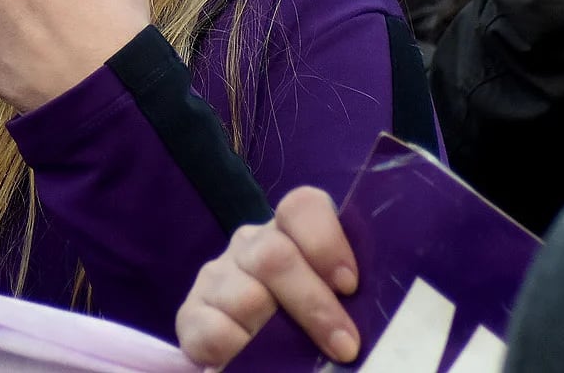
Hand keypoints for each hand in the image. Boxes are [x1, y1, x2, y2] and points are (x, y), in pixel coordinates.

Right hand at [175, 187, 360, 367]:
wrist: (255, 357)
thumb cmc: (308, 327)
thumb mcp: (335, 303)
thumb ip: (347, 295)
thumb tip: (373, 313)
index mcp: (289, 234)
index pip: (302, 206)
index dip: (326, 242)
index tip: (349, 286)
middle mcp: (250, 246)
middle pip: (274, 256)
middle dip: (314, 304)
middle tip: (345, 345)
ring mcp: (216, 277)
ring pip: (245, 296)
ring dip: (274, 334)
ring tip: (289, 356)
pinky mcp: (190, 314)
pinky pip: (211, 328)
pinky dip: (235, 349)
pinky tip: (244, 358)